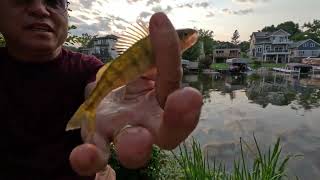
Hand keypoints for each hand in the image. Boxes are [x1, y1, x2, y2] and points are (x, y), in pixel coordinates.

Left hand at [68, 12, 202, 177]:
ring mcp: (125, 134)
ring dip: (137, 148)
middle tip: (185, 99)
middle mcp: (152, 122)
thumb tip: (179, 30)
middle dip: (180, 119)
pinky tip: (84, 156)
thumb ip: (157, 51)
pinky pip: (97, 153)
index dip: (171, 56)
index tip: (164, 34)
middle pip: (171, 131)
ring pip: (136, 150)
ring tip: (135, 143)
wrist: (107, 96)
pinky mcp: (98, 139)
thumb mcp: (143, 61)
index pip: (172, 78)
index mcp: (164, 98)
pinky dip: (91, 159)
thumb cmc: (132, 78)